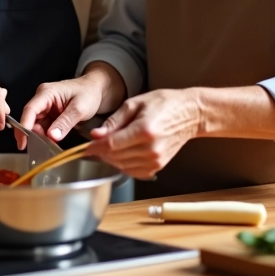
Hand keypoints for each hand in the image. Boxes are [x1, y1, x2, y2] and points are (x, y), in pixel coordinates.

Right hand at [19, 62, 126, 145]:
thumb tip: (52, 136)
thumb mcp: (79, 108)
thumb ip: (65, 122)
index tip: (23, 141)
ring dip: (39, 137)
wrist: (98, 89)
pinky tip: (50, 143)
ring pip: (36, 126)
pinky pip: (43, 128)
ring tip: (48, 147)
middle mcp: (43, 99)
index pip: (30, 110)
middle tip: (39, 149)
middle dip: (32, 135)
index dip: (24, 126)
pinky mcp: (50, 115)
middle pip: (30, 119)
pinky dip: (46, 136)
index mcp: (47, 93)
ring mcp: (46, 108)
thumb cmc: (89, 92)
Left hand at [86, 89, 201, 178]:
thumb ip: (114, 121)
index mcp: (144, 130)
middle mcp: (151, 148)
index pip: (112, 145)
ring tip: (110, 146)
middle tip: (96, 144)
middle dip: (101, 152)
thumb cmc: (164, 104)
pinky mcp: (158, 166)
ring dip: (111, 159)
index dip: (95, 147)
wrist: (189, 114)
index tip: (85, 147)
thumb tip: (96, 135)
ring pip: (123, 166)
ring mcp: (156, 160)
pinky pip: (133, 171)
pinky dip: (123, 165)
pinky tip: (123, 154)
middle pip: (116, 157)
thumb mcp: (135, 104)